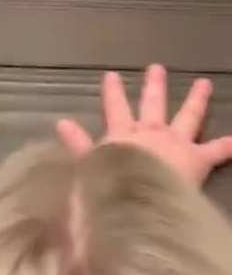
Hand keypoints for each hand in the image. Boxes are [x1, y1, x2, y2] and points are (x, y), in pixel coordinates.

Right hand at [57, 64, 231, 185]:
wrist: (138, 206)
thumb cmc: (109, 190)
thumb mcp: (88, 169)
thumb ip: (78, 147)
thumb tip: (60, 123)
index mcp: (122, 136)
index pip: (115, 109)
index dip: (113, 93)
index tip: (111, 75)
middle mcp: (150, 133)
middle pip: (153, 104)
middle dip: (154, 86)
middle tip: (157, 68)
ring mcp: (175, 143)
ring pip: (188, 116)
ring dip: (196, 100)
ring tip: (205, 83)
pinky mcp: (196, 159)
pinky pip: (217, 150)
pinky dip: (228, 145)